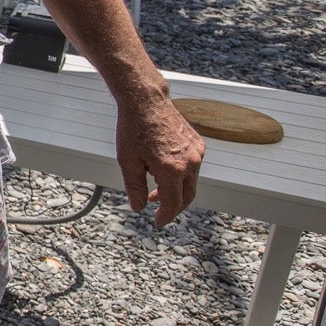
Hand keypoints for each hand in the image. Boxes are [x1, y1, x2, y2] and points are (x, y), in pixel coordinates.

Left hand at [115, 98, 203, 225]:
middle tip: (158, 210)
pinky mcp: (198, 145)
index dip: (165, 217)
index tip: (157, 222)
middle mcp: (190, 162)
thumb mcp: (128, 162)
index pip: (173, 204)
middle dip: (173, 207)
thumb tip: (138, 207)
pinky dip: (181, 176)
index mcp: (172, 169)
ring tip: (155, 190)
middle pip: (187, 196)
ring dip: (176, 191)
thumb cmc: (134, 128)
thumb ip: (134, 188)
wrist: (146, 102)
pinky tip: (163, 172)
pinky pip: (193, 168)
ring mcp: (197, 153)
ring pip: (191, 182)